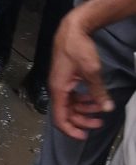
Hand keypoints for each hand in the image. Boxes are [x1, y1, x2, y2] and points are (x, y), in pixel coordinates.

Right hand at [49, 12, 114, 138]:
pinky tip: (94, 97)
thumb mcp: (92, 71)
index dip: (71, 130)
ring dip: (85, 109)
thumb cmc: (77, 47)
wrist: (72, 29)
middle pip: (66, 114)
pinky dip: (83, 99)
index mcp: (58, 89)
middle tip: (99, 122)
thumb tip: (107, 108)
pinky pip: (73, 95)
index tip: (84, 135)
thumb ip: (98, 91)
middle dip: (83, 120)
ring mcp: (61, 84)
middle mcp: (57, 89)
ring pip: (71, 105)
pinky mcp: (65, 79)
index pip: (60, 118)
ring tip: (101, 108)